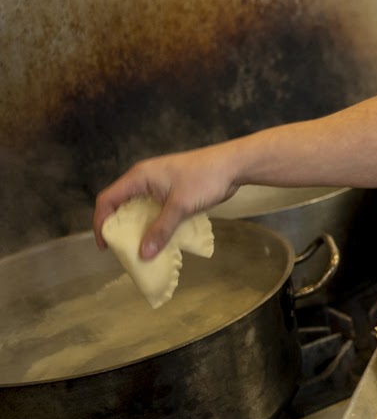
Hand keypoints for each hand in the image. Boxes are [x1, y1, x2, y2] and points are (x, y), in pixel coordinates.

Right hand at [93, 145, 240, 258]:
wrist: (234, 164)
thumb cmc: (205, 179)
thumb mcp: (181, 207)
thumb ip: (161, 230)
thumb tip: (143, 254)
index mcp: (139, 177)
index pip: (107, 199)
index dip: (101, 222)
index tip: (105, 245)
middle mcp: (145, 178)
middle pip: (120, 203)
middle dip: (119, 226)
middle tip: (123, 248)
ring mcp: (159, 182)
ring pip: (139, 206)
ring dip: (138, 225)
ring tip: (140, 246)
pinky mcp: (173, 188)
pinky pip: (155, 207)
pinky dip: (153, 221)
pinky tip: (159, 236)